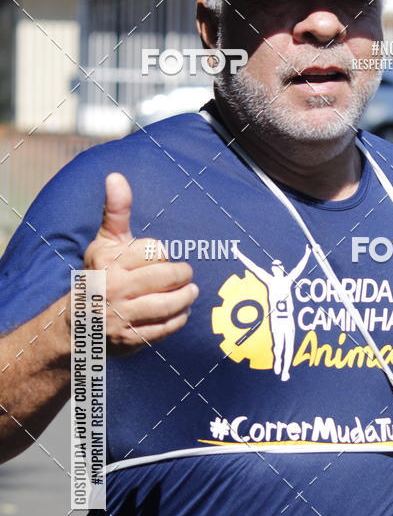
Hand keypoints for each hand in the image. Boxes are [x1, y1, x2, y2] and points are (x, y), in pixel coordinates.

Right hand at [82, 173, 198, 355]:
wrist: (78, 324)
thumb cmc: (99, 275)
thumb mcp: (105, 243)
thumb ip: (116, 211)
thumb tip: (116, 176)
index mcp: (108, 262)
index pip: (152, 251)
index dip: (162, 253)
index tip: (161, 256)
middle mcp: (113, 288)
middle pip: (165, 277)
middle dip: (182, 274)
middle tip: (186, 273)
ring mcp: (121, 316)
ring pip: (167, 304)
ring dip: (185, 297)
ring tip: (191, 292)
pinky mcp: (130, 339)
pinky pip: (164, 328)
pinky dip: (179, 319)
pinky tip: (182, 312)